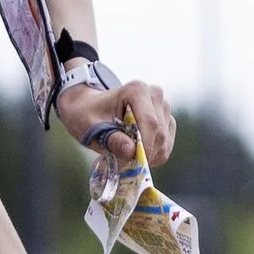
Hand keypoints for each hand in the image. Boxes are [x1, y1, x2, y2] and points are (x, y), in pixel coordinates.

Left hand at [57, 75, 174, 165]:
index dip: (144, 146)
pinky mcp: (166, 121)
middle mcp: (154, 95)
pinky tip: (135, 154)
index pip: (149, 122)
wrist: (88, 107)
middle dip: (144, 153)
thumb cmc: (87, 115)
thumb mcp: (91, 128)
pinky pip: (166, 146)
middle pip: (159, 133)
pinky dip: (152, 156)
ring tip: (125, 156)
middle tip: (123, 163)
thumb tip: (131, 151)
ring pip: (164, 141)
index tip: (131, 163)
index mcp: (137, 90)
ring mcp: (163, 108)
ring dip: (148, 156)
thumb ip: (111, 139)